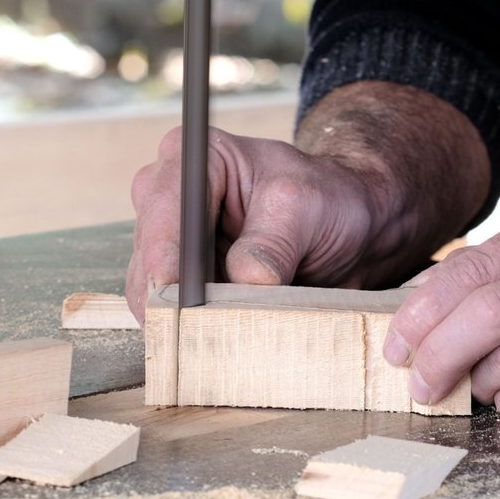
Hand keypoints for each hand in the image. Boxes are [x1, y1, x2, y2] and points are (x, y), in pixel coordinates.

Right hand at [124, 127, 385, 320]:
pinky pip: (173, 315)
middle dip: (172, 293)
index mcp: (197, 160)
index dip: (164, 251)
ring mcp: (172, 245)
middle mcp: (172, 199)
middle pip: (149, 254)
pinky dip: (194, 331)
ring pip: (155, 293)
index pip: (164, 206)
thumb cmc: (328, 201)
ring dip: (185, 319)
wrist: (350, 231)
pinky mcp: (182, 283)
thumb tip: (246, 279)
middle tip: (204, 329)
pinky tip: (221, 338)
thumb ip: (275, 241)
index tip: (177, 289)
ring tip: (225, 337)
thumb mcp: (308, 207)